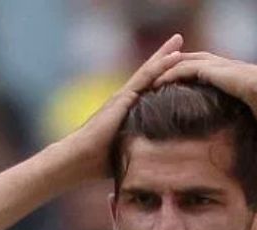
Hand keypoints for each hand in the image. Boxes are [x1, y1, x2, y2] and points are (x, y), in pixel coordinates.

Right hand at [56, 35, 184, 183]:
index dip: (164, 75)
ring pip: (149, 71)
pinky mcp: (122, 99)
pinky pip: (145, 78)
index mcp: (128, 111)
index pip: (150, 88)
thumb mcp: (130, 152)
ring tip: (178, 39)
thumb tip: (165, 161)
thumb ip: (144, 148)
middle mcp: (125, 99)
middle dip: (164, 57)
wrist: (77, 160)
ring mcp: (123, 97)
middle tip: (178, 39)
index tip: (180, 65)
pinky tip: (174, 57)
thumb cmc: (98, 164)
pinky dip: (160, 66)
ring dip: (164, 55)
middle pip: (150, 74)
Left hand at [154, 52, 256, 136]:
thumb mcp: (256, 124)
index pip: (206, 76)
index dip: (189, 81)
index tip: (172, 92)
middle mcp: (225, 69)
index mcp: (234, 80)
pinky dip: (169, 73)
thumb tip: (244, 158)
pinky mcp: (215, 69)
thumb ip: (244, 132)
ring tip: (147, 82)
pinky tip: (155, 82)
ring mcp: (220, 67)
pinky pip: (186, 68)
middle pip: (192, 65)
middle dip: (173, 71)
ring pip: (185, 63)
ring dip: (166, 71)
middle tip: (153, 84)